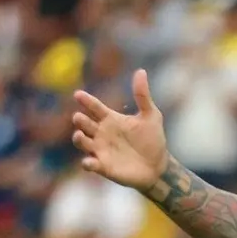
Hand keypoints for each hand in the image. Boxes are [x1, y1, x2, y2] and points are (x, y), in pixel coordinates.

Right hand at [71, 69, 167, 190]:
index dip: (86, 101)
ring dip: (79, 139)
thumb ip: (143, 96)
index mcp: (111, 119)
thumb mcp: (151, 116)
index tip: (78, 94)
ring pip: (82, 142)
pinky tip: (88, 162)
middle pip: (84, 124)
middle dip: (80, 120)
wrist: (158, 166)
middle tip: (79, 117)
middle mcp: (102, 133)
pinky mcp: (103, 166)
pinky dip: (87, 163)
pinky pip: (90, 164)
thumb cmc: (153, 139)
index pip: (94, 107)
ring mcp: (100, 149)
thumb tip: (141, 71)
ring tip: (80, 135)